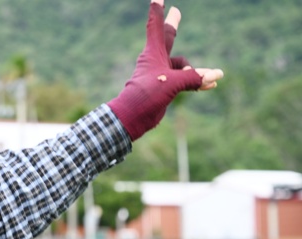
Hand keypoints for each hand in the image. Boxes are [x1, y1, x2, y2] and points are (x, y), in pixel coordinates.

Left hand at [107, 0, 223, 141]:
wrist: (133, 117)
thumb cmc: (148, 95)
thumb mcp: (173, 83)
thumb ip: (194, 78)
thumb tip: (215, 77)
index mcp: (153, 53)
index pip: (156, 27)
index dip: (157, 11)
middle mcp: (156, 61)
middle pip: (168, 38)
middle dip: (172, 25)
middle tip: (175, 12)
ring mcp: (160, 74)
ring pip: (183, 67)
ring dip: (195, 73)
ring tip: (211, 80)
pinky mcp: (164, 89)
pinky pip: (184, 81)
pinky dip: (196, 82)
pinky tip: (211, 85)